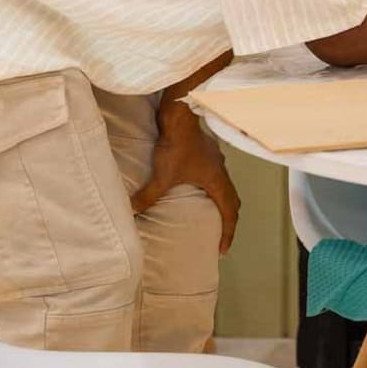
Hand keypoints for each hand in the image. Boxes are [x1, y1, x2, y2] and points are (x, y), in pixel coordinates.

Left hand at [132, 118, 240, 252]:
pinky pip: (219, 177)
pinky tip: (201, 187)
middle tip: (222, 235)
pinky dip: (216, 189)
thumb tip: (133, 212)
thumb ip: (150, 196)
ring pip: (227, 188)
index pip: (229, 213)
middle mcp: (222, 173)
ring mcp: (217, 162)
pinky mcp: (209, 153)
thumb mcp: (163, 175)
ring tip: (214, 214)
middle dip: (229, 221)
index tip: (222, 249)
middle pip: (233, 202)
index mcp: (217, 182)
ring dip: (223, 203)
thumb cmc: (177, 146)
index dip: (228, 234)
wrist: (181, 117)